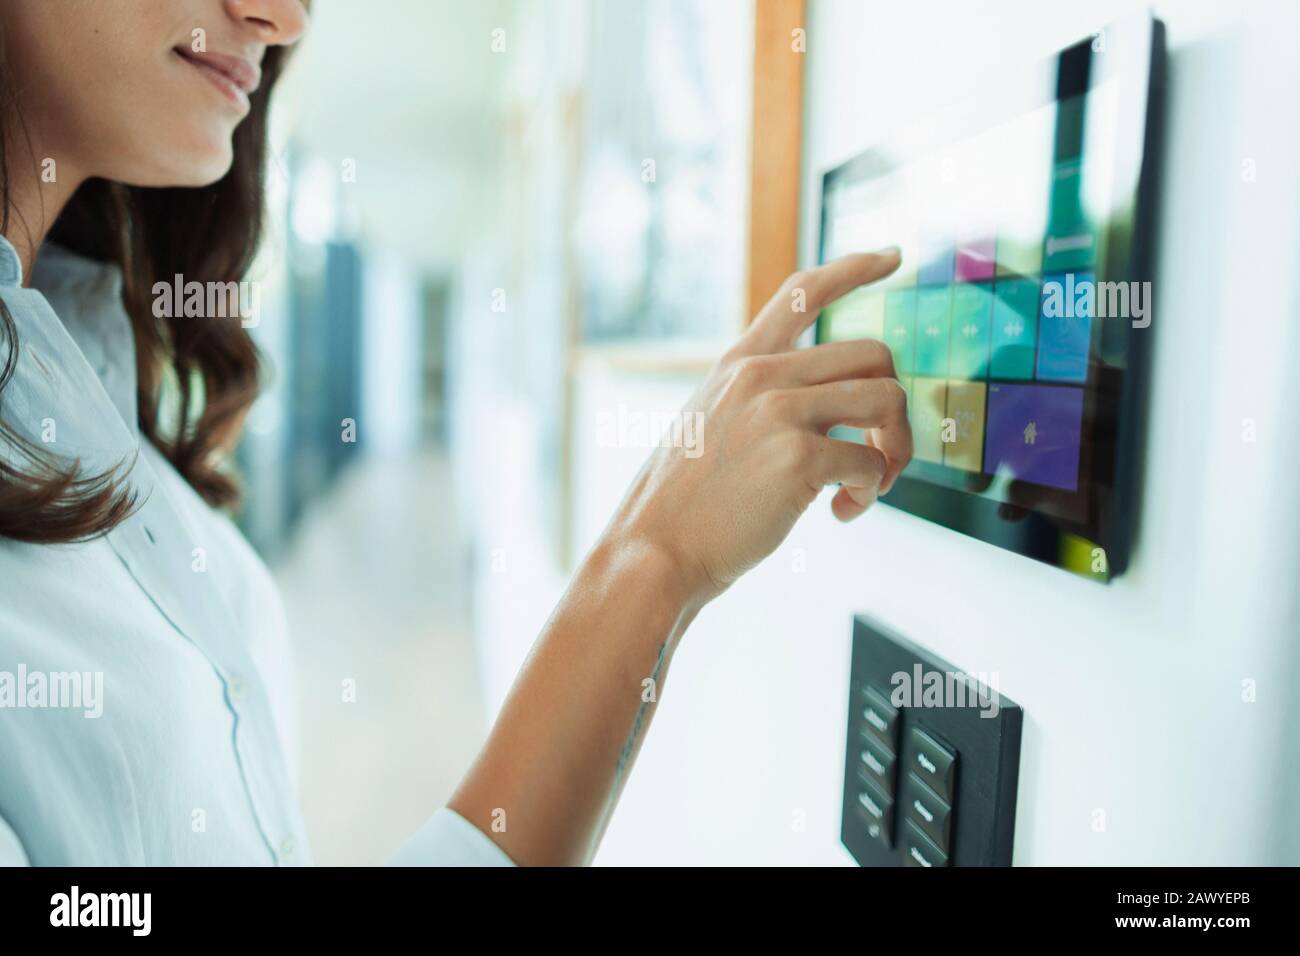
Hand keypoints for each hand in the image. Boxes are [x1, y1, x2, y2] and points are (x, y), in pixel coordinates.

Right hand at [604, 249, 912, 604]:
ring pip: (886, 399)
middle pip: (873, 353)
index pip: (803, 292)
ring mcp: (779, 412)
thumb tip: (828, 410)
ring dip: (893, 450)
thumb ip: (759, 401)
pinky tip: (840, 513)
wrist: (656, 551)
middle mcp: (760, 376)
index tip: (893, 256)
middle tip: (881, 456)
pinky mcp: (797, 458)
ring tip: (866, 486)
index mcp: (739, 364)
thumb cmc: (687, 504)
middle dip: (895, 408)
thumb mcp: (711, 424)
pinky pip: (870, 463)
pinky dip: (869, 493)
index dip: (855, 267)